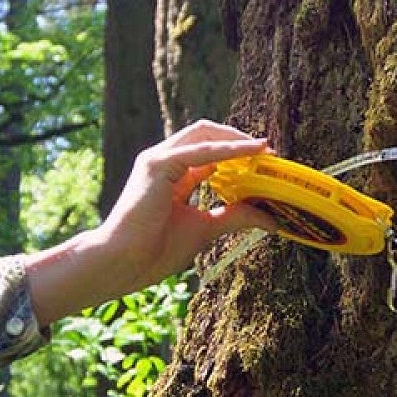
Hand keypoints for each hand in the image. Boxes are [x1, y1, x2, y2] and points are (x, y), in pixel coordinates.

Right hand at [96, 120, 273, 293]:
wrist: (125, 262)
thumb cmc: (156, 249)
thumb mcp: (206, 229)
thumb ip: (235, 217)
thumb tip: (271, 219)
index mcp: (173, 175)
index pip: (208, 151)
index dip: (237, 152)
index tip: (265, 161)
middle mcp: (164, 161)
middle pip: (206, 134)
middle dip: (239, 138)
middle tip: (268, 151)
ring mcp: (158, 160)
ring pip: (203, 134)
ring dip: (236, 139)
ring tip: (263, 149)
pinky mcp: (157, 165)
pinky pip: (199, 150)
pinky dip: (227, 149)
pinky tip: (249, 151)